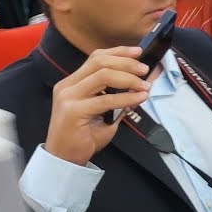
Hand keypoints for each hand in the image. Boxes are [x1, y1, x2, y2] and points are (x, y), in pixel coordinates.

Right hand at [44, 47, 152, 166]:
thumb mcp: (106, 110)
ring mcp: (68, 97)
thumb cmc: (86, 136)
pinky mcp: (73, 111)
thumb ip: (120, 94)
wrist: (66, 159)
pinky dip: (126, 97)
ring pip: (103, 75)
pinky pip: (106, 99)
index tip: (139, 52)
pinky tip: (139, 98)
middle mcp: (68, 85)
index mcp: (73, 82)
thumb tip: (145, 81)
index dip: (119, 52)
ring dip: (128, 78)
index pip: (96, 57)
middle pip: (100, 62)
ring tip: (144, 85)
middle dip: (127, 63)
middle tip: (145, 70)